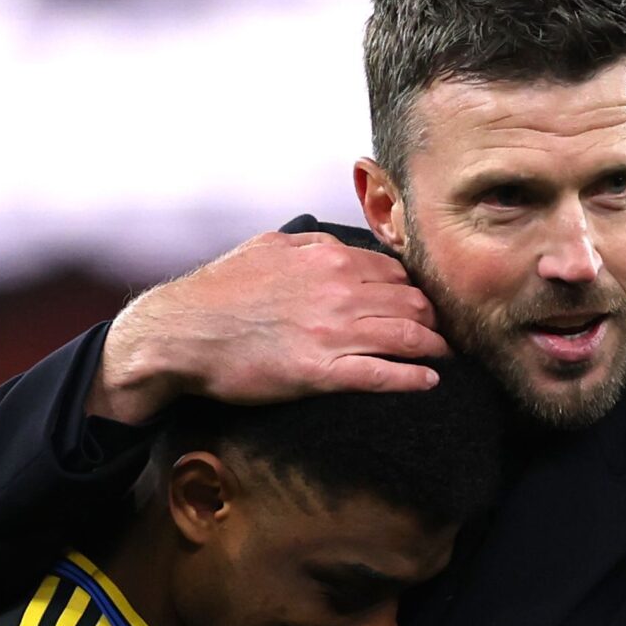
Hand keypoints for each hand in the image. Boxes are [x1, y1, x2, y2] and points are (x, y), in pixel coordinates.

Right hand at [91, 231, 447, 422]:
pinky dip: (412, 378)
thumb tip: (339, 246)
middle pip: (411, 303)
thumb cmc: (218, 292)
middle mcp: (339, 290)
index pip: (394, 272)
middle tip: (442, 333)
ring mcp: (332, 332)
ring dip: (434, 347)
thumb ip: (310, 244)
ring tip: (445, 356)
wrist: (180, 333)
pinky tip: (429, 381)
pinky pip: (382, 375)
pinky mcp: (320, 372)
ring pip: (407, 337)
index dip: (413, 290)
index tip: (421, 304)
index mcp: (328, 257)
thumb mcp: (267, 247)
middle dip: (433, 319)